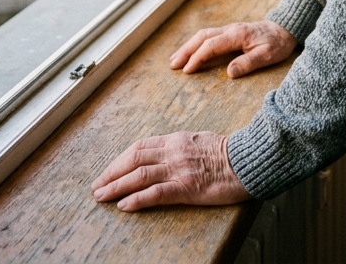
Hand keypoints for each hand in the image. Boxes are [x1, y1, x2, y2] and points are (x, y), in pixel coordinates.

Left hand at [91, 130, 249, 209]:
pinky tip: (124, 205)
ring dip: (116, 186)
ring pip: (139, 175)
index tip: (108, 170)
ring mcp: (180, 168)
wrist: (249, 160)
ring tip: (101, 196)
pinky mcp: (187, 187)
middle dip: (112, 173)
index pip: (141, 146)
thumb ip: (182, 147)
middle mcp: (174, 151)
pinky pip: (156, 193)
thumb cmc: (230, 153)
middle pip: (134, 159)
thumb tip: (165, 154)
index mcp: (177, 139)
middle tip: (96, 186)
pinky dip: (137, 199)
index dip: (120, 159)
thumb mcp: (202, 141)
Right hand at [170, 20, 296, 78]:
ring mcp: (230, 29)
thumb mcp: (268, 55)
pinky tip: (191, 51)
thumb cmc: (278, 43)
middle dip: (186, 50)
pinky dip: (196, 43)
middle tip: (172, 65)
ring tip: (175, 59)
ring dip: (188, 46)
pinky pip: (209, 35)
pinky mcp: (231, 31)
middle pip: (202, 37)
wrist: (286, 28)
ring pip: (204, 35)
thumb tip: (229, 73)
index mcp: (237, 35)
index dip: (198, 57)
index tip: (187, 71)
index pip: (211, 46)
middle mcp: (230, 29)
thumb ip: (248, 63)